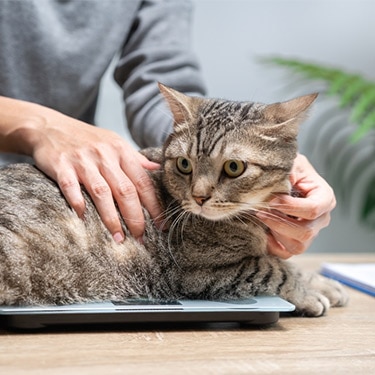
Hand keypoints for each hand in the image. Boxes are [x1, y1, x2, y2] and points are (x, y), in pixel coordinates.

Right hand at [29, 111, 161, 242]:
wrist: (51, 126)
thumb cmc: (88, 139)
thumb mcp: (115, 142)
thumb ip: (135, 158)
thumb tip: (157, 169)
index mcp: (121, 151)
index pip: (143, 182)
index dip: (154, 206)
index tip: (160, 224)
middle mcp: (104, 155)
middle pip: (125, 190)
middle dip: (135, 217)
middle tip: (140, 237)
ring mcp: (83, 161)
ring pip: (101, 192)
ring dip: (111, 218)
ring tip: (118, 238)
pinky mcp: (61, 166)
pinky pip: (71, 188)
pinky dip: (78, 204)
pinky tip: (84, 220)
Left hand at [256, 154, 335, 258]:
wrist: (280, 178)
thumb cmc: (288, 170)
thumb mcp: (291, 163)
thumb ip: (288, 171)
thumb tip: (282, 180)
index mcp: (324, 198)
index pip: (313, 209)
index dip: (289, 207)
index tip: (271, 200)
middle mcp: (321, 219)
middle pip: (306, 232)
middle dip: (279, 222)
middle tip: (260, 211)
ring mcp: (309, 233)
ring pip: (297, 246)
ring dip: (276, 233)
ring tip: (262, 217)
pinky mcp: (295, 242)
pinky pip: (286, 253)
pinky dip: (273, 246)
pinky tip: (263, 231)